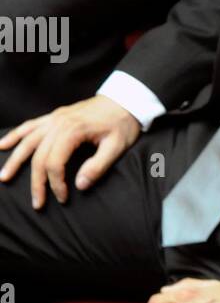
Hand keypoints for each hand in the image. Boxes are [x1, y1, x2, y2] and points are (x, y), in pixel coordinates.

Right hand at [0, 96, 139, 209]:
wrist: (125, 100)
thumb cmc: (122, 124)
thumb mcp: (117, 146)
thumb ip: (98, 166)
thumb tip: (80, 186)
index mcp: (73, 130)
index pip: (54, 162)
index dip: (55, 183)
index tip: (63, 198)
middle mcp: (59, 123)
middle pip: (39, 156)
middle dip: (36, 182)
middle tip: (37, 203)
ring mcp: (54, 118)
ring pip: (28, 141)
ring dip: (15, 160)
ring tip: (3, 177)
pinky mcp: (54, 117)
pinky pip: (29, 126)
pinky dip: (15, 135)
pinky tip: (2, 145)